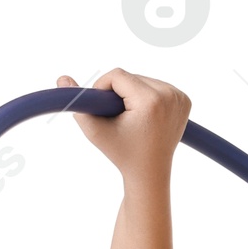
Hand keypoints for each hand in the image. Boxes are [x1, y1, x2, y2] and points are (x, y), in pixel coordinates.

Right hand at [56, 68, 190, 176]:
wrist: (150, 173)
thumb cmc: (122, 153)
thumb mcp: (96, 130)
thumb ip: (78, 104)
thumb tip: (61, 78)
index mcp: (151, 101)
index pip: (118, 75)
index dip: (103, 88)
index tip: (103, 109)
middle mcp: (170, 95)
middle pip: (132, 76)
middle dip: (120, 92)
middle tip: (120, 117)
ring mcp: (180, 98)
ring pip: (143, 80)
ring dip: (133, 93)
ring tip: (133, 119)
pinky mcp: (185, 100)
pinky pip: (157, 86)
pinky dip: (147, 96)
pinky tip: (146, 116)